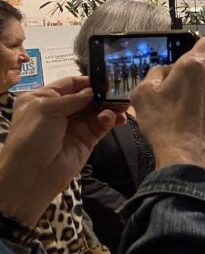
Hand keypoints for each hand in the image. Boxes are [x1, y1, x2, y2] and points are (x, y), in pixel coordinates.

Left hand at [0, 76, 125, 225]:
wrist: (32, 174)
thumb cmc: (32, 137)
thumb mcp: (47, 109)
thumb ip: (73, 98)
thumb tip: (93, 91)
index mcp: (42, 99)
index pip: (69, 84)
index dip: (87, 81)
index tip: (106, 79)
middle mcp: (58, 111)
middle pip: (86, 97)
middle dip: (102, 94)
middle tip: (121, 92)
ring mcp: (74, 125)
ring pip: (96, 110)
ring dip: (109, 107)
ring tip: (123, 106)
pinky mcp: (86, 139)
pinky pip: (101, 125)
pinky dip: (108, 120)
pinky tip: (113, 119)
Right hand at [132, 36, 204, 173]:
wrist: (186, 153)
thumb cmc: (163, 122)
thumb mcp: (143, 93)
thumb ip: (154, 73)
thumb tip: (165, 70)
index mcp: (194, 65)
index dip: (202, 44)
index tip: (191, 51)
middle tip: (186, 72)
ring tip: (190, 90)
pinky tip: (195, 107)